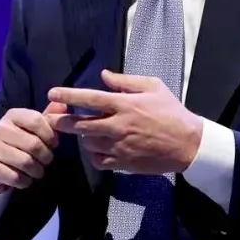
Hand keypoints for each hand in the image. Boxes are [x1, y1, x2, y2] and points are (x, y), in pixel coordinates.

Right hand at [0, 101, 65, 198]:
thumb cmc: (18, 145)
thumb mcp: (32, 129)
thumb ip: (48, 118)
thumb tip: (64, 104)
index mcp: (12, 115)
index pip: (37, 120)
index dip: (50, 135)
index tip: (53, 144)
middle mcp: (0, 128)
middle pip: (34, 144)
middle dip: (46, 156)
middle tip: (45, 160)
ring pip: (26, 162)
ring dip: (37, 171)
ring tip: (36, 170)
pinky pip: (16, 177)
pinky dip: (25, 181)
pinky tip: (24, 178)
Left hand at [46, 70, 203, 173]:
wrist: (187, 143)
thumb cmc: (171, 112)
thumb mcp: (153, 87)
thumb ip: (125, 81)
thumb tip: (103, 75)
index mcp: (125, 104)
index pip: (90, 98)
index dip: (68, 95)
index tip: (52, 93)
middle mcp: (118, 126)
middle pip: (81, 125)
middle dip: (63, 122)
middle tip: (53, 120)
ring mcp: (120, 147)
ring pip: (88, 143)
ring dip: (84, 137)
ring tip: (88, 131)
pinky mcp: (123, 163)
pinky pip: (98, 161)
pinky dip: (94, 155)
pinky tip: (99, 147)